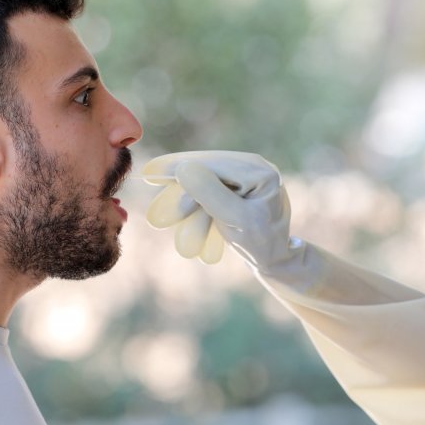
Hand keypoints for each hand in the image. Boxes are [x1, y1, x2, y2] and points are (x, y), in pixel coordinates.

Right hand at [142, 151, 297, 267]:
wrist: (274, 260)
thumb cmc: (259, 244)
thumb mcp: (234, 221)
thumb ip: (210, 194)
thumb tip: (184, 168)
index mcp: (260, 171)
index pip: (212, 164)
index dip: (178, 167)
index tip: (149, 173)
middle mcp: (255, 166)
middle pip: (206, 168)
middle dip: (180, 189)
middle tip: (155, 203)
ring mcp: (247, 173)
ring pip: (204, 179)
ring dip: (188, 203)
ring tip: (174, 226)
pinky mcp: (238, 184)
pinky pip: (209, 188)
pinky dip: (196, 205)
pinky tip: (186, 219)